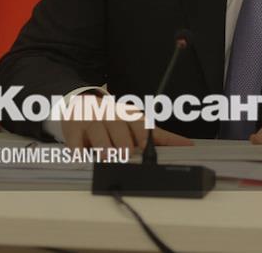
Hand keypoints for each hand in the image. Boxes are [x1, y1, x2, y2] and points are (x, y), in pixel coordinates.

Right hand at [59, 95, 192, 149]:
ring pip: (98, 131)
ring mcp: (92, 122)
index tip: (149, 145)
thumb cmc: (114, 119)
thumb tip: (187, 145)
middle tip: (127, 153)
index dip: (145, 134)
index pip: (140, 124)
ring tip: (108, 156)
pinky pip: (75, 140)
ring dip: (103, 144)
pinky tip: (80, 158)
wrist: (81, 102)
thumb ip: (160, 136)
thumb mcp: (137, 123)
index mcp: (128, 116)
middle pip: (118, 127)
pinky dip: (77, 150)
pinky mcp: (74, 130)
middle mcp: (111, 117)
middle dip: (123, 140)